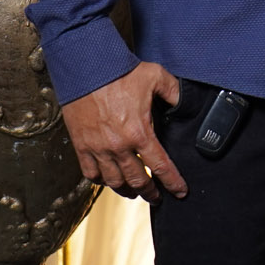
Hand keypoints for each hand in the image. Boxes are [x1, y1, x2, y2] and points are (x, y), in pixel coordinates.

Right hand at [62, 61, 187, 201]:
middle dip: (150, 192)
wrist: (85, 68)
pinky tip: (108, 179)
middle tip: (156, 196)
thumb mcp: (156, 77)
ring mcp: (98, 149)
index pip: (161, 166)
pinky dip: (101, 180)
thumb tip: (183, 101)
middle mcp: (119, 146)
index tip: (180, 192)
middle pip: (137, 180)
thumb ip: (173, 92)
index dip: (172, 182)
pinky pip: (91, 174)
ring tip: (134, 191)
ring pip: (114, 182)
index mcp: (140, 132)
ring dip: (126, 190)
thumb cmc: (119, 72)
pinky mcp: (81, 146)